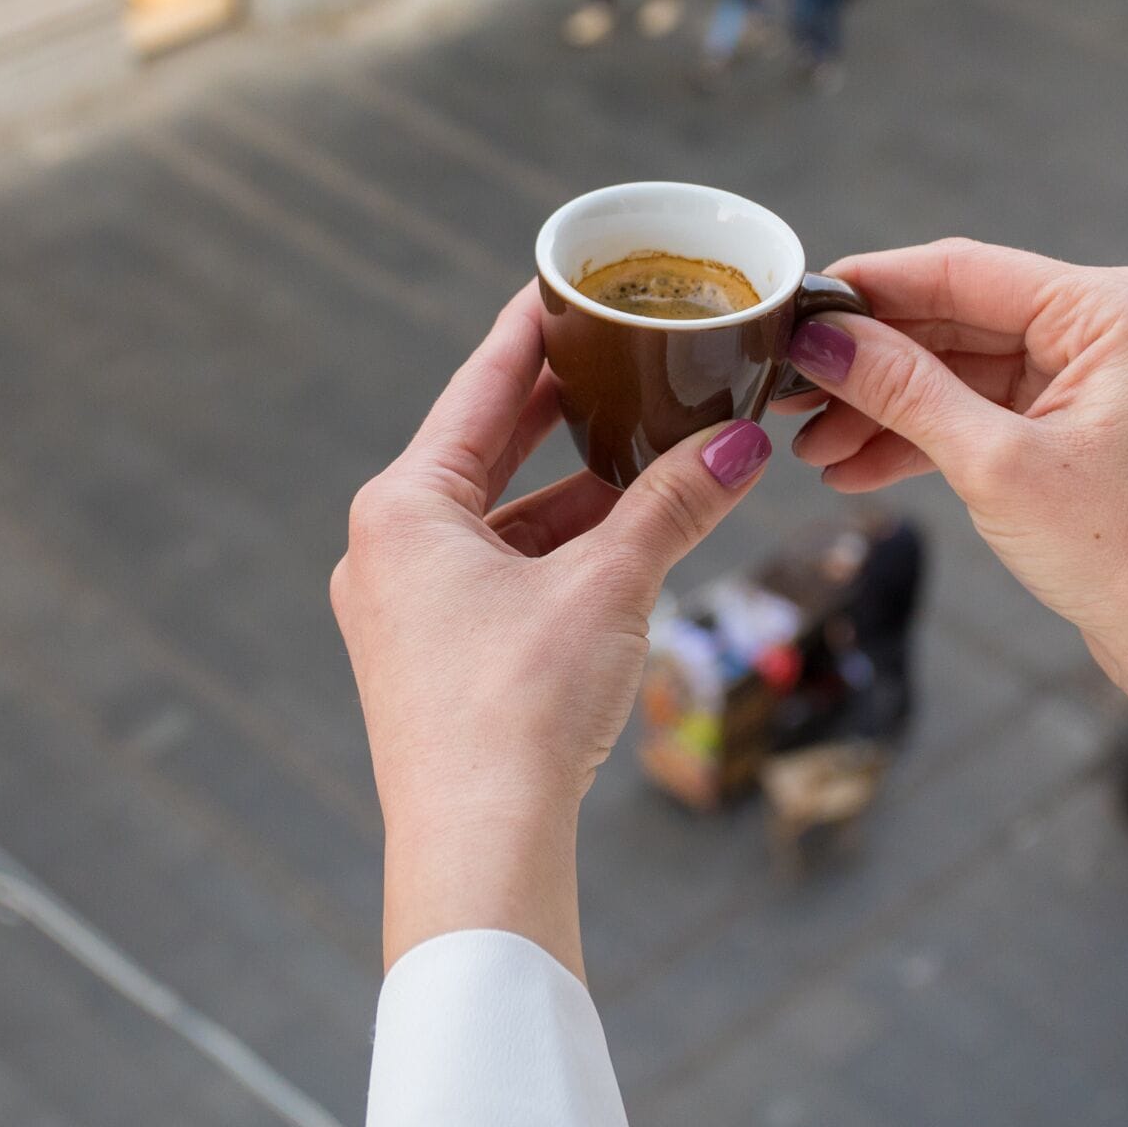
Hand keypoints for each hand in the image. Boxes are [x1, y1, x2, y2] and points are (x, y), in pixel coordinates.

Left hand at [332, 286, 772, 975]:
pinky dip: (559, 550)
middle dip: (565, 410)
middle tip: (628, 354)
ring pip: (501, 520)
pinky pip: (499, 574)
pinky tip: (624, 536)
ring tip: (652, 445)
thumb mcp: (610, 585)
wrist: (479, 847)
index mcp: (403, 506)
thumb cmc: (521, 707)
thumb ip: (673, 503)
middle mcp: (386, 548)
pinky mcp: (428, 660)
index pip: (481, 386)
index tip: (570, 279)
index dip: (534, 328)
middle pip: (487, 449)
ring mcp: (401, 608)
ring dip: (575, 489)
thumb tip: (742, 441)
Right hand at [780, 240, 1127, 843]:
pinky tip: (854, 467)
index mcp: (1112, 309)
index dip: (868, 289)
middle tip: (783, 388)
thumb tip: (823, 340)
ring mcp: (1093, 380)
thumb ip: (904, 390)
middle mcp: (1108, 328)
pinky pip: (982, 413)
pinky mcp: (1077, 430)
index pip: (961, 270)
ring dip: (884, 409)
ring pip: (959, 372)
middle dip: (867, 362)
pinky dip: (922, 439)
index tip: (792, 307)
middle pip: (954, 319)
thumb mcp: (997, 465)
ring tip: (808, 447)